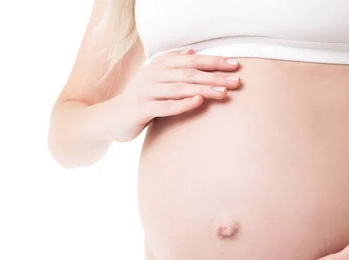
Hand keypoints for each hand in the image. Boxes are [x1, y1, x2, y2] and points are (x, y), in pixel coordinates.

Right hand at [109, 49, 241, 141]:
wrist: (110, 118)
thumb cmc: (140, 99)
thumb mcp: (155, 78)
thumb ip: (172, 64)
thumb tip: (192, 52)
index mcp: (160, 65)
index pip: (193, 61)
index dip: (215, 62)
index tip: (236, 65)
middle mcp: (154, 74)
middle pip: (190, 73)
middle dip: (216, 76)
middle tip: (237, 81)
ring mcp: (148, 91)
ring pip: (181, 88)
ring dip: (204, 90)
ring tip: (224, 93)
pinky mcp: (143, 109)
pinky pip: (166, 106)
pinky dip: (184, 103)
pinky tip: (199, 102)